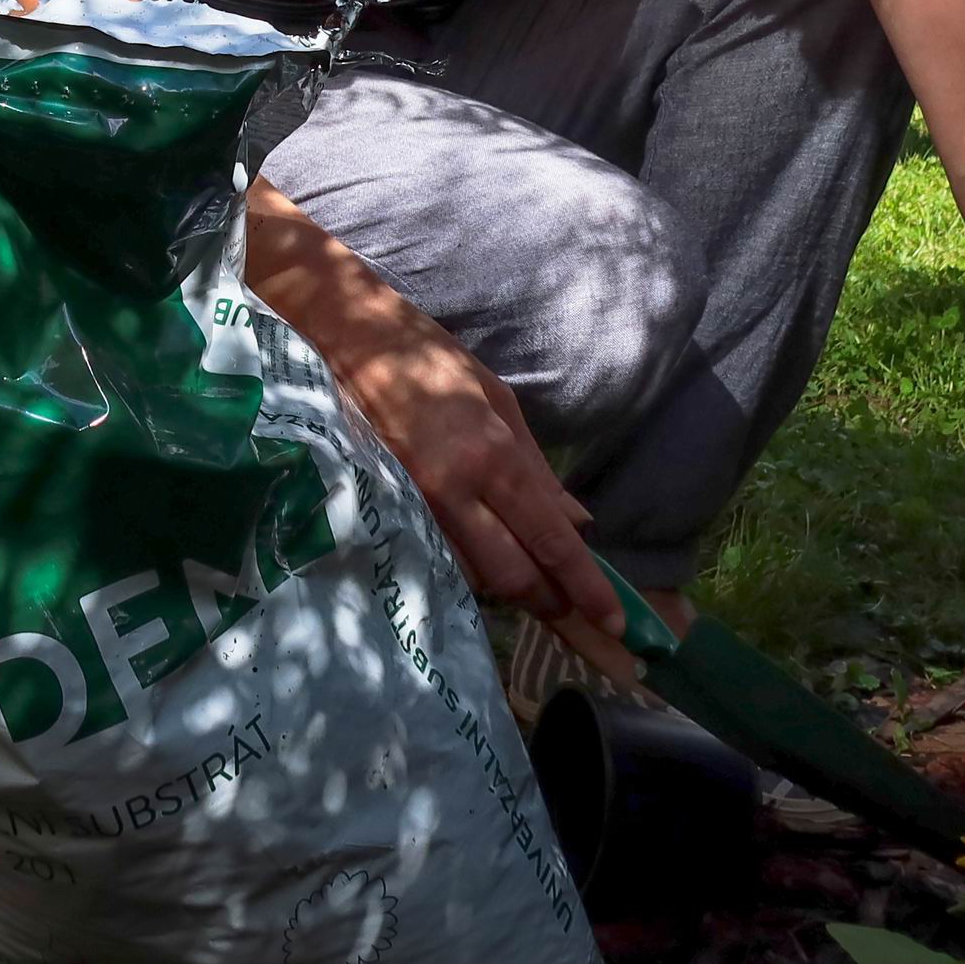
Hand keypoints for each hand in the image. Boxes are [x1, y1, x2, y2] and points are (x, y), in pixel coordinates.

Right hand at [318, 296, 629, 670]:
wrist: (349, 341)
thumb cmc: (432, 360)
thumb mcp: (501, 401)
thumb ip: (539, 471)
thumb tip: (578, 523)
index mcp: (491, 457)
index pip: (549, 540)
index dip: (584, 587)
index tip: (614, 622)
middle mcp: (453, 492)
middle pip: (510, 576)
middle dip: (548, 600)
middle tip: (573, 608)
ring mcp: (414, 506)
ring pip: (472, 577)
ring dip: (508, 586)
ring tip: (534, 582)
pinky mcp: (386, 512)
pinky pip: (438, 559)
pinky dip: (469, 569)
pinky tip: (485, 558)